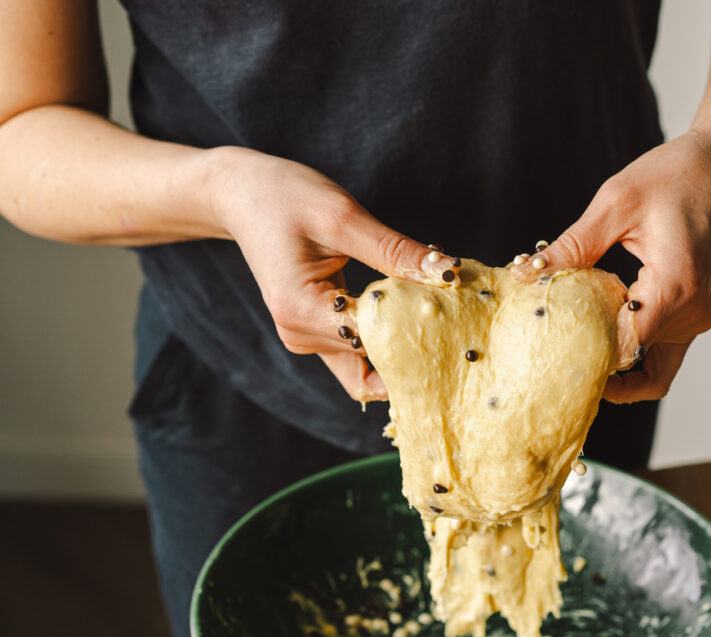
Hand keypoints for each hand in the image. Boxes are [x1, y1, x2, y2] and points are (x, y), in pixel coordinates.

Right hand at [205, 147, 459, 401]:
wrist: (241, 194)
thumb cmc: (284, 196)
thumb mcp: (342, 217)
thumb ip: (396, 251)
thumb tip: (448, 273)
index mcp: (301, 311)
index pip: (375, 342)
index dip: (421, 333)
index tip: (462, 318)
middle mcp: (301, 336)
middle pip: (375, 361)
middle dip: (419, 346)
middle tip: (464, 323)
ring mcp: (307, 339)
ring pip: (371, 363)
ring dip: (408, 344)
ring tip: (446, 317)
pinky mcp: (317, 332)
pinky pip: (361, 351)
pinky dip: (391, 338)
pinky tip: (420, 314)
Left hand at [513, 127, 710, 402]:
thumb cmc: (674, 175)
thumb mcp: (615, 204)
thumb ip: (573, 247)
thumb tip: (526, 273)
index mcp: (676, 286)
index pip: (627, 348)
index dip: (589, 358)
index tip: (551, 354)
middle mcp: (693, 312)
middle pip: (638, 364)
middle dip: (597, 365)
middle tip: (552, 355)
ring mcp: (699, 317)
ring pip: (652, 367)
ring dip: (615, 359)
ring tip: (572, 339)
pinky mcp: (696, 313)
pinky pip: (662, 350)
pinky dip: (631, 346)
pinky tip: (599, 324)